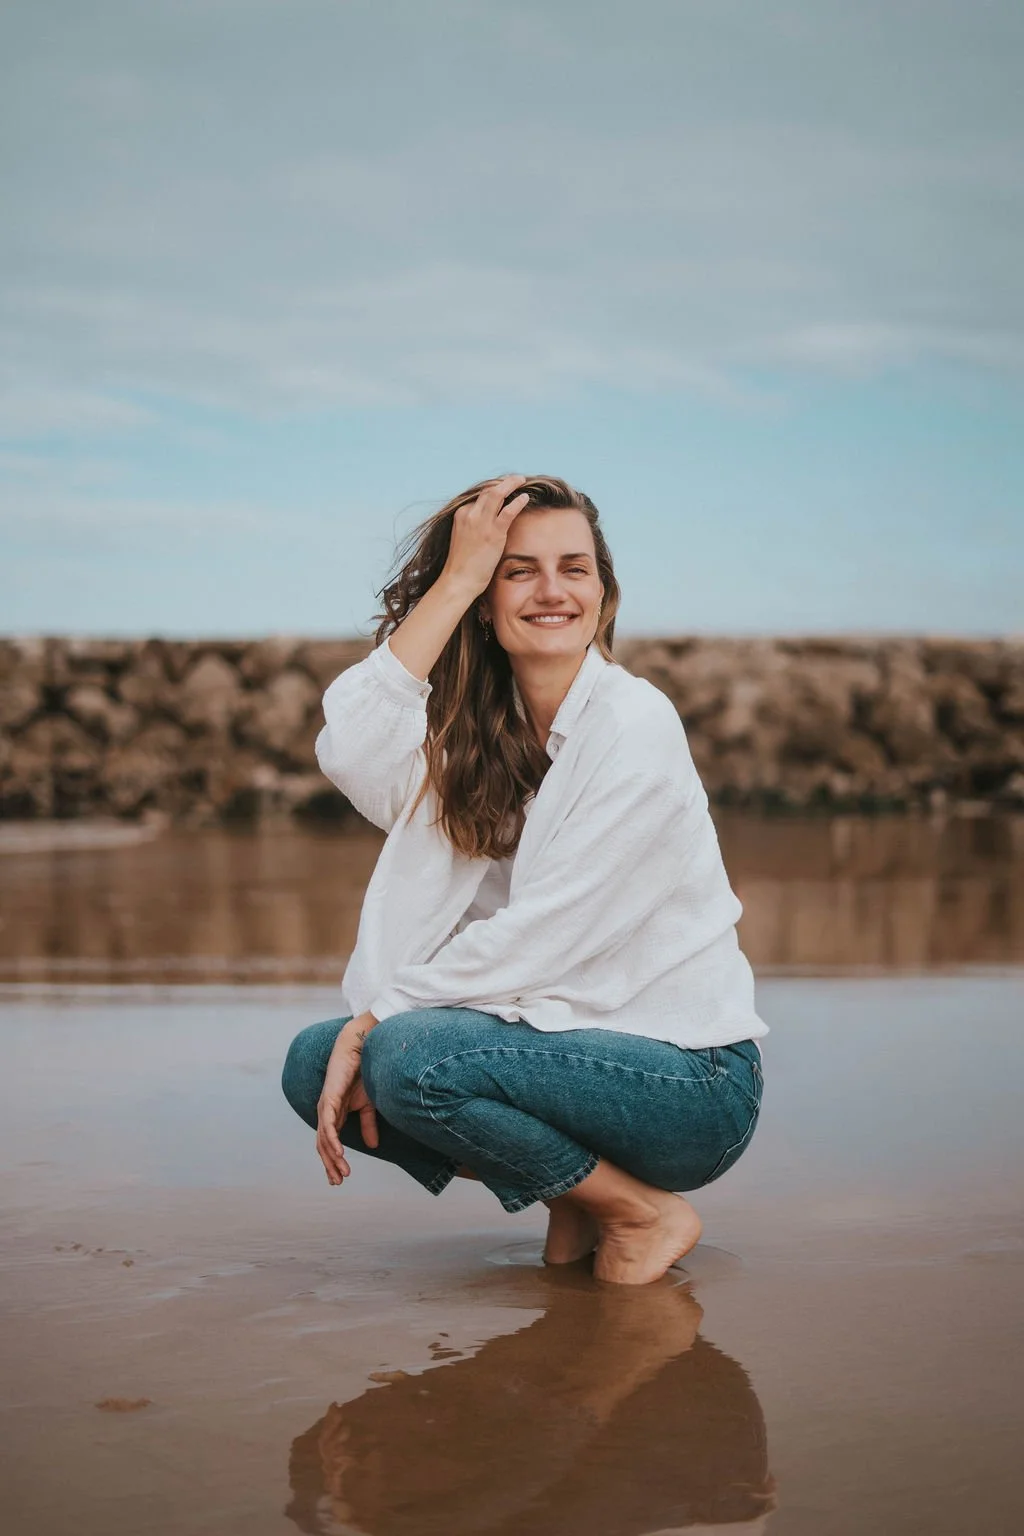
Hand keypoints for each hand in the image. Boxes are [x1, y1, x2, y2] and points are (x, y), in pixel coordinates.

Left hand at [316, 1017, 379, 1185]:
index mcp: (334, 1115)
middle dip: (330, 1165)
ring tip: (342, 1172)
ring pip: (323, 1139)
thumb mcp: (368, 1106)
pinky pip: (328, 1125)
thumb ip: (368, 1124)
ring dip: (332, 1157)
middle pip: (323, 1146)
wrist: (360, 1050)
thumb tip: (372, 1147)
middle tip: (338, 1182)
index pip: (329, 1144)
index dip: (333, 1162)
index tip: (339, 1178)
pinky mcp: (328, 1100)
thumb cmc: (363, 1074)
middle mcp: (326, 1113)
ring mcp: (325, 1107)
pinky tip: (339, 1153)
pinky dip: (332, 1141)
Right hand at [442, 473, 531, 597]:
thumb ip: (474, 526)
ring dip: (511, 484)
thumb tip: (489, 522)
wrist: (459, 579)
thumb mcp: (465, 538)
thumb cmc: (463, 564)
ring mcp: (481, 522)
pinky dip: (518, 502)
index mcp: (461, 514)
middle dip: (504, 482)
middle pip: (489, 489)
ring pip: (497, 493)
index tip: (505, 487)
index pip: (480, 494)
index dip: (494, 488)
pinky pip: (508, 511)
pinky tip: (525, 497)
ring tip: (522, 480)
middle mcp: (470, 514)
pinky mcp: (492, 533)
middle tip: (515, 479)